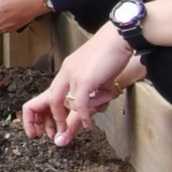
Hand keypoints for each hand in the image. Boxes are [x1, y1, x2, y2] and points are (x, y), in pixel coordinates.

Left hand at [22, 23, 134, 145]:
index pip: (53, 92)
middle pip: (52, 99)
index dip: (54, 109)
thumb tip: (96, 106)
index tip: (58, 123)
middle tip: (59, 133)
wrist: (119, 37)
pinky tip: (88, 123)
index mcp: (68, 69)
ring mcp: (73, 75)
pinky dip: (83, 116)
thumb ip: (95, 90)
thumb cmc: (112, 54)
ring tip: (75, 130)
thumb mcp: (99, 74)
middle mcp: (66, 72)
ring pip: (65, 103)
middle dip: (54, 118)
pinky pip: (79, 103)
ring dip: (68, 120)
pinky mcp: (84, 79)